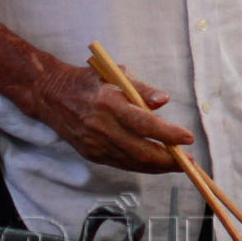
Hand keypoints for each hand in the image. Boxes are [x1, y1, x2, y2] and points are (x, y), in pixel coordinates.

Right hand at [28, 62, 194, 172]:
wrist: (52, 95)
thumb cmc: (90, 80)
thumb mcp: (117, 73)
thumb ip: (141, 88)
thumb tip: (164, 101)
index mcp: (108, 103)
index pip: (143, 123)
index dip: (167, 133)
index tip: (188, 137)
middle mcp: (101, 127)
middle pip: (140, 150)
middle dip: (168, 160)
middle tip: (189, 161)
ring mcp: (94, 144)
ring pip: (131, 162)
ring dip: (157, 167)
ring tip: (179, 165)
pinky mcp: (91, 154)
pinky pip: (121, 164)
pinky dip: (141, 166)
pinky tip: (156, 164)